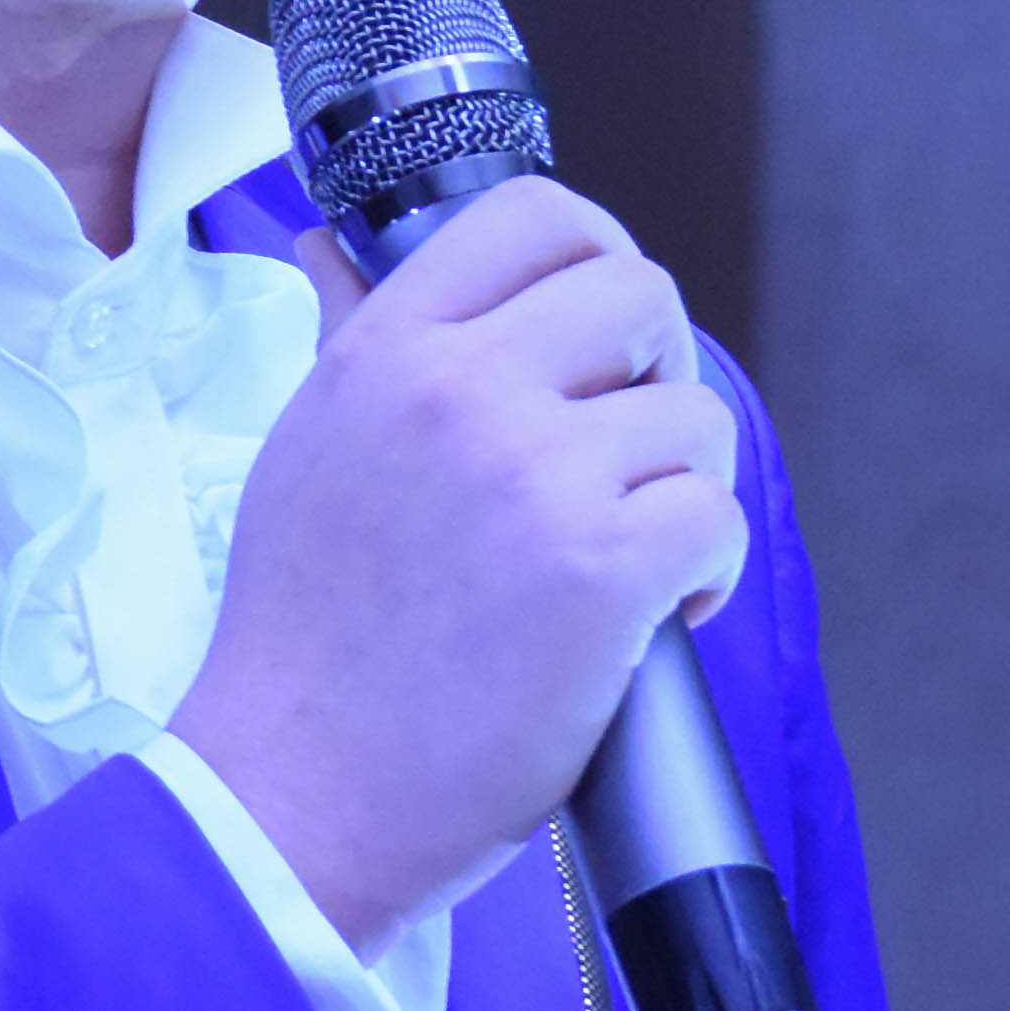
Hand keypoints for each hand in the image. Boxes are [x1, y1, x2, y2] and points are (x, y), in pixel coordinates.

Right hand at [168, 182, 746, 951]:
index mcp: (385, 353)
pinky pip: (717, 518)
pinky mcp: (601, 572)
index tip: (605, 330)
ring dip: (686, 489)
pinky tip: (656, 616)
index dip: (598, 255)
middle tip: (629, 453)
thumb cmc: (300, 643)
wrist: (292, 796)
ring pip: (697, 419)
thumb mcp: (304, 451)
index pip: (533, 215)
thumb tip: (336, 247)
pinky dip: (708, 573)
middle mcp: (461, 393)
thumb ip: (349, 342)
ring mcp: (535, 478)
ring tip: (632, 558)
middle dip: (660, 372)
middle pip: (642, 294)